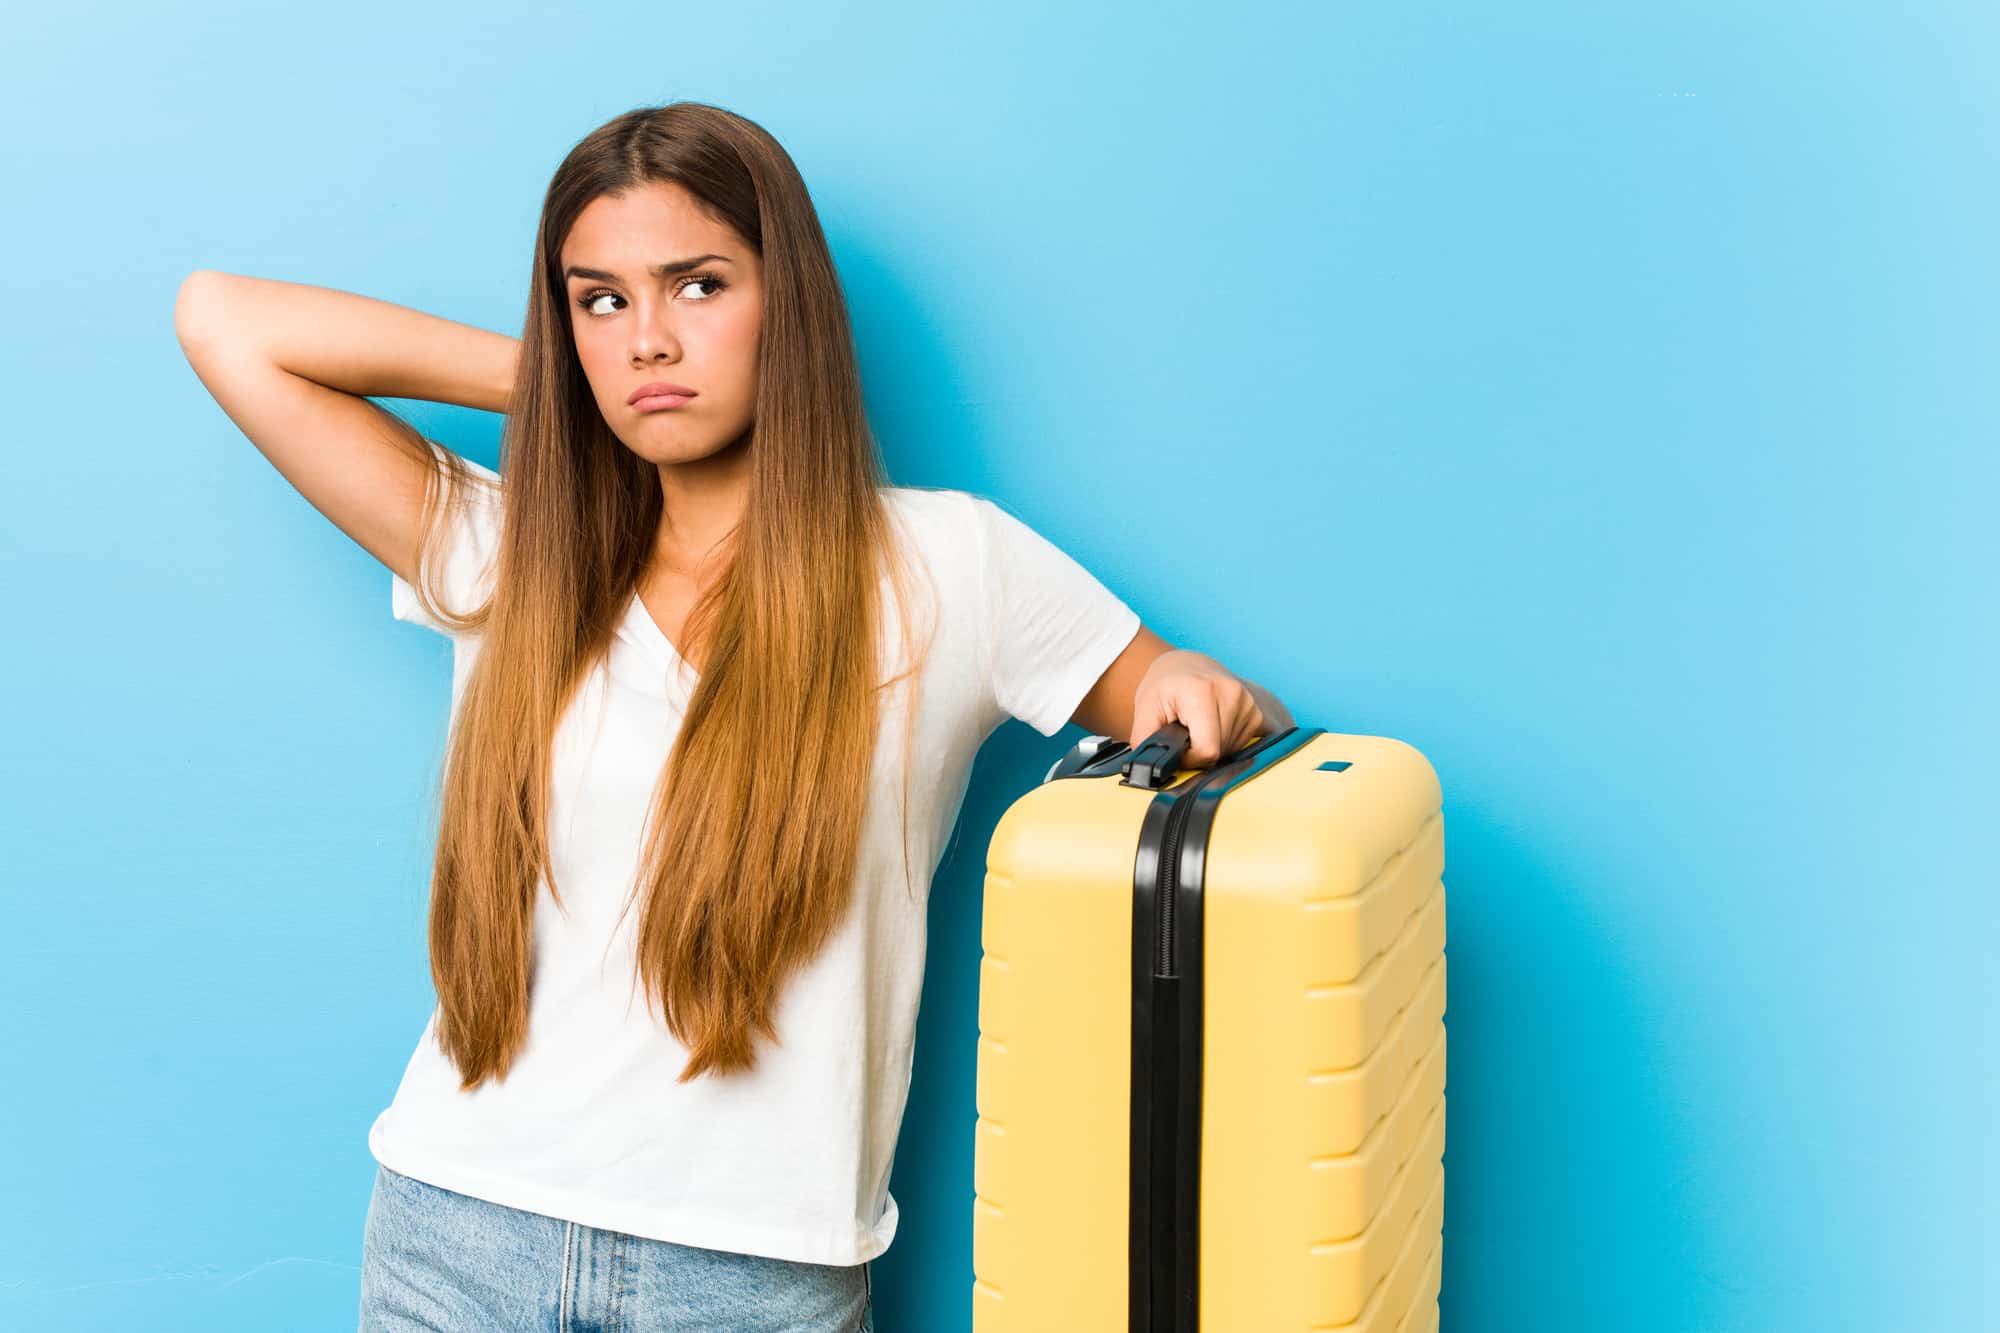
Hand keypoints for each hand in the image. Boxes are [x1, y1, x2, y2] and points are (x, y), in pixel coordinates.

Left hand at [1129, 649, 1277, 769]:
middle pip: (1220, 752)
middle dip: (1200, 752)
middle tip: (1187, 732)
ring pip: (1233, 750)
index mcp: (1202, 691)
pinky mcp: (1258, 711)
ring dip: (1214, 747)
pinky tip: (1216, 726)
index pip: (1207, 750)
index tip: (1178, 746)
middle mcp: (1231, 693)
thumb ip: (1146, 742)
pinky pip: (1245, 744)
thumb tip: (1150, 771)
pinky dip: (1228, 743)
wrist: (1186, 666)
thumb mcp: (1145, 709)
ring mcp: (1249, 701)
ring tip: (1200, 726)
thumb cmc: (1164, 687)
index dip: (1189, 758)